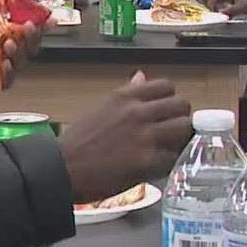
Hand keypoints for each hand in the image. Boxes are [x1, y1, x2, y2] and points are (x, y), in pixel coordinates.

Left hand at [0, 20, 41, 98]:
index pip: (24, 24)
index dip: (40, 20)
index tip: (48, 16)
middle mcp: (2, 47)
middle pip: (30, 43)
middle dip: (34, 35)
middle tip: (28, 27)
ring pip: (22, 61)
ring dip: (21, 52)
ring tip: (10, 44)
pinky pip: (7, 80)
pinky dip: (9, 73)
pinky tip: (5, 65)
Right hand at [58, 74, 193, 202]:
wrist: (62, 169)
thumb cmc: (77, 142)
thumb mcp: (102, 107)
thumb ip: (127, 93)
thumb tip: (142, 76)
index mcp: (126, 96)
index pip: (167, 86)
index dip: (169, 99)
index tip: (165, 110)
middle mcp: (138, 111)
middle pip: (182, 105)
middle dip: (179, 118)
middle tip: (171, 131)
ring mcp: (145, 136)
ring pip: (184, 128)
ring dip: (179, 139)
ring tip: (167, 148)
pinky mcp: (148, 161)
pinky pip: (174, 156)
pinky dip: (168, 162)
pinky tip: (156, 166)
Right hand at [203, 0, 246, 17]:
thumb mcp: (243, 7)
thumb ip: (231, 11)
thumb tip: (220, 14)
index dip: (211, 2)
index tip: (210, 11)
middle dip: (209, 1)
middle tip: (209, 11)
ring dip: (212, 1)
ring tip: (213, 10)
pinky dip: (216, 1)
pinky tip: (218, 8)